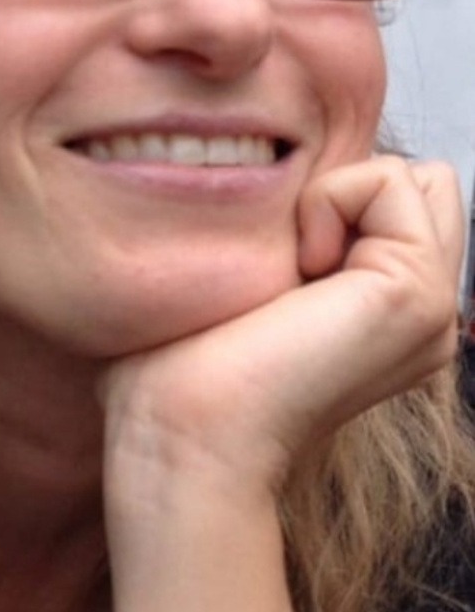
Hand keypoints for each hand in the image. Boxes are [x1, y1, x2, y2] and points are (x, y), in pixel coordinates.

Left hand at [101, 156, 463, 498]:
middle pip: (419, 182)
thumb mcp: (246, 282)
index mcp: (387, 313)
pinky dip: (328, 200)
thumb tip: (276, 185)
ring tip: (291, 268)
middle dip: (349, 188)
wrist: (183, 435)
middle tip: (290, 257)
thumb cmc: (179, 367)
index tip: (275, 264)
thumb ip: (290, 240)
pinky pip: (390, 179)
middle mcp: (422, 313)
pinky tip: (297, 271)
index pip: (394, 197)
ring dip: (335, 194)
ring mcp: (431, 306)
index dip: (331, 196)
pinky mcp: (417, 293)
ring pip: (412, 176)